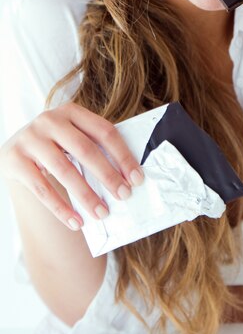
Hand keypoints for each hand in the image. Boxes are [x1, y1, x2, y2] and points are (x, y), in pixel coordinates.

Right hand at [0, 103, 143, 229]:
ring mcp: (30, 139)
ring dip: (86, 195)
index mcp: (71, 111)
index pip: (104, 131)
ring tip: (102, 213)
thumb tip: (129, 177)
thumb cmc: (56, 144)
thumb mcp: (72, 135)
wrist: (15, 148)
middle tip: (124, 195)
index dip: (123, 155)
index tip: (137, 178)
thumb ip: (95, 146)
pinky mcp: (15, 160)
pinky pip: (42, 188)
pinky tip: (76, 222)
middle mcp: (49, 120)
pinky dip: (60, 208)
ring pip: (64, 170)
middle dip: (108, 175)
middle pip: (85, 150)